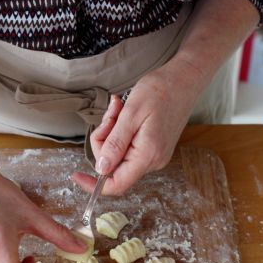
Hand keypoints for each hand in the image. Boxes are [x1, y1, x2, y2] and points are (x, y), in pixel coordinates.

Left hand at [72, 58, 203, 194]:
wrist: (185, 78)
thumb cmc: (160, 91)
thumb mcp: (131, 114)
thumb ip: (115, 144)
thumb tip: (101, 169)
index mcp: (147, 155)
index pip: (117, 184)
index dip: (94, 184)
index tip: (76, 175)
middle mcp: (153, 161)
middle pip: (113, 166)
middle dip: (103, 141)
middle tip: (109, 116)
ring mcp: (154, 155)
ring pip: (118, 154)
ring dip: (111, 132)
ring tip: (119, 109)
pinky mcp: (153, 147)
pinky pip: (128, 146)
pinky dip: (120, 131)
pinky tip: (125, 113)